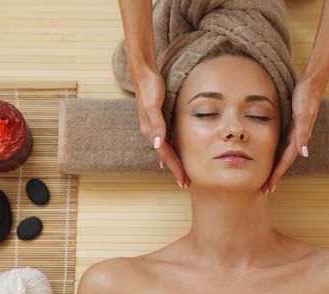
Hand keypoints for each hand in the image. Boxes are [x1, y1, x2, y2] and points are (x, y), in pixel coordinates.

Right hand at [133, 68, 190, 187]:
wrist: (143, 74)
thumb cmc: (150, 87)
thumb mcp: (153, 104)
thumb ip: (156, 124)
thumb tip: (158, 144)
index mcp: (150, 131)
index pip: (164, 155)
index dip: (175, 168)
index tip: (183, 180)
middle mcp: (150, 132)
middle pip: (164, 157)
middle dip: (175, 170)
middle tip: (185, 184)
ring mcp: (152, 128)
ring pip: (164, 151)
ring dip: (173, 163)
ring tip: (181, 175)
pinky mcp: (156, 122)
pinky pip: (164, 142)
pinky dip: (169, 152)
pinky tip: (170, 157)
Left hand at [261, 78, 321, 194]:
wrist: (311, 84)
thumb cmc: (306, 97)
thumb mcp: (304, 114)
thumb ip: (303, 133)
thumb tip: (304, 154)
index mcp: (298, 137)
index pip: (285, 161)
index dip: (277, 175)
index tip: (269, 187)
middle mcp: (296, 138)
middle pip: (283, 162)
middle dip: (275, 176)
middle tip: (265, 190)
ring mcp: (294, 133)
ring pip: (282, 155)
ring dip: (275, 167)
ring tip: (267, 179)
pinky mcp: (291, 127)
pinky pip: (281, 145)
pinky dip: (276, 155)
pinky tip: (270, 157)